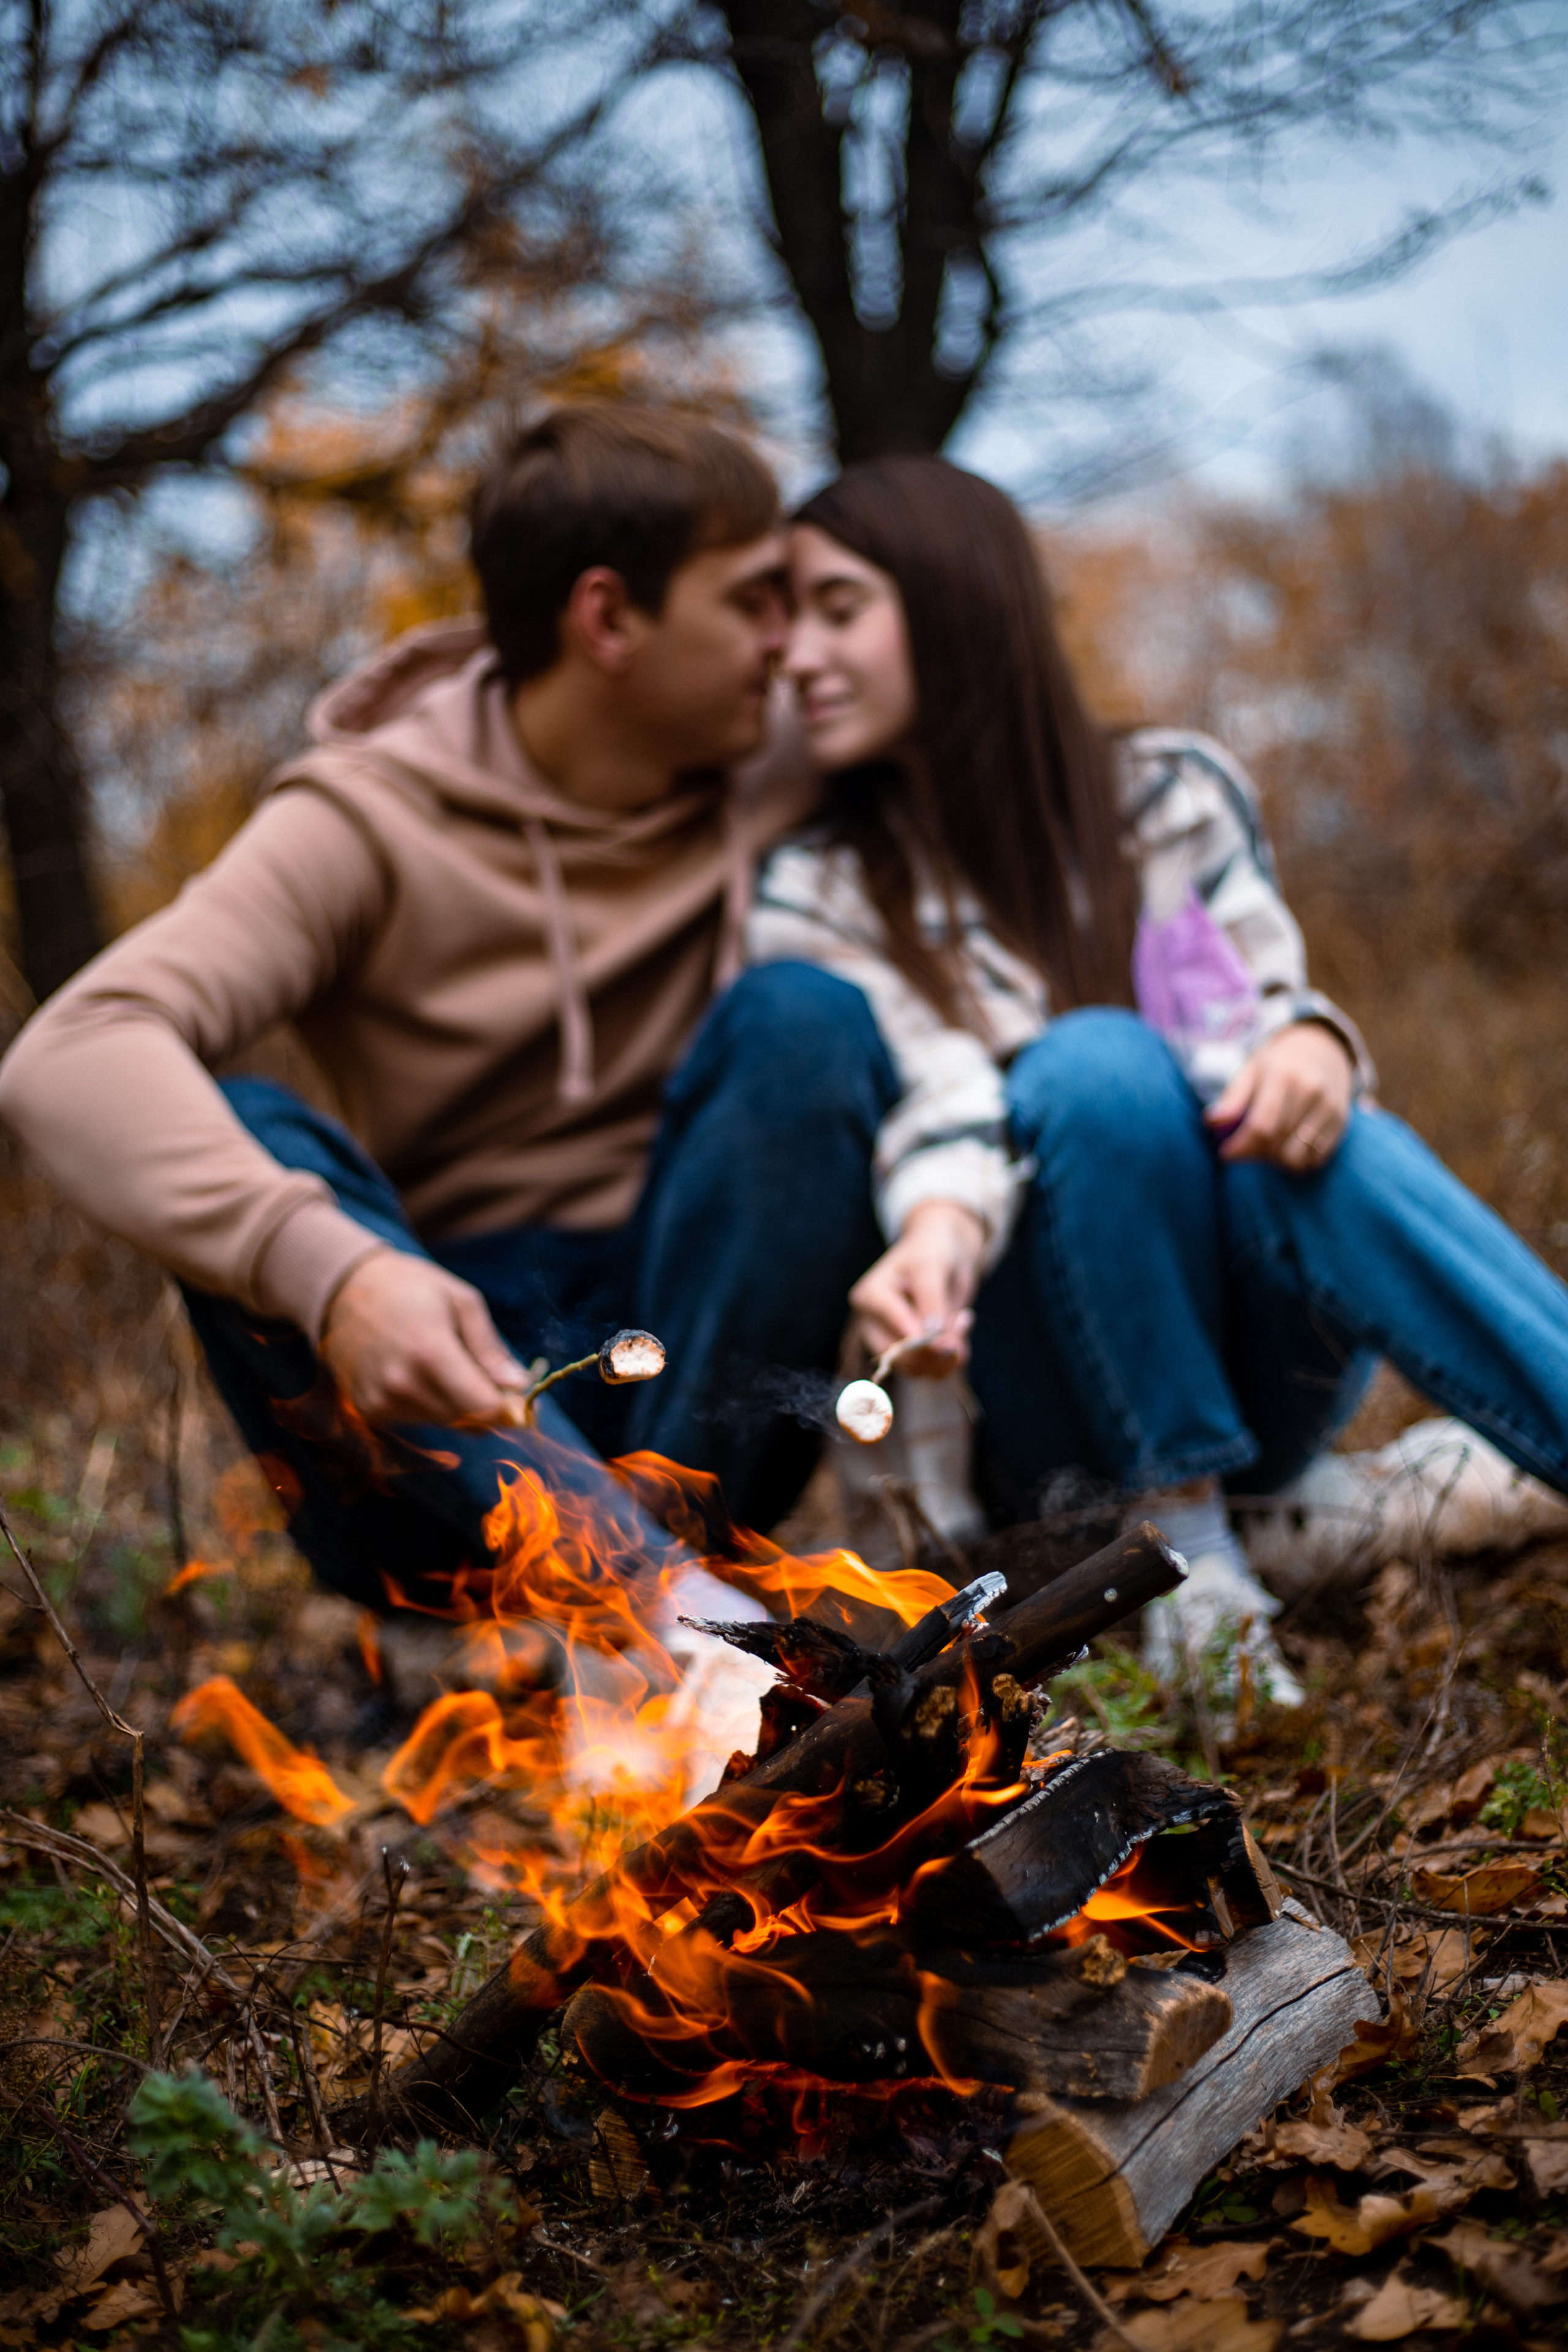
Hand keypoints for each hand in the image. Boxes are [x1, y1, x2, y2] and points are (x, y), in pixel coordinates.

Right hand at [320, 1250, 528, 1425]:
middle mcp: (401, 1384)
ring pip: (445, 1423)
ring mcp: (381, 1401)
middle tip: (497, 1381)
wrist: (345, 1290)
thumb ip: (489, 1350)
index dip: (510, 1410)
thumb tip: (519, 1386)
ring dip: (460, 1405)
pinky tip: (423, 1373)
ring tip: (452, 1366)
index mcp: (429, 1352)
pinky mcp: (368, 1410)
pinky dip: (432, 1404)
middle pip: (468, 1421)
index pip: (483, 1407)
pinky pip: (419, 1420)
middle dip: (490, 1407)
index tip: (524, 1402)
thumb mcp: (462, 1303)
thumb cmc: (412, 1288)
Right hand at [848, 1200, 986, 1373]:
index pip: (893, 1329)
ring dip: (947, 1355)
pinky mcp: (912, 1348)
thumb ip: (932, 1302)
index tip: (952, 1342)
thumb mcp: (932, 1267)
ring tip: (964, 1320)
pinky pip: (930, 1368)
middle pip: (899, 1357)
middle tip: (962, 1332)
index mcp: (871, 1297)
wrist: (944, 1248)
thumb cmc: (932, 1249)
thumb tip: (933, 1339)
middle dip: (935, 1353)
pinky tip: (961, 1328)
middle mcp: (875, 1322)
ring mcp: (893, 1337)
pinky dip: (951, 1357)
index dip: (923, 1340)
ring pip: (916, 1368)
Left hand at [1206, 1022, 1353, 1169]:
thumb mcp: (1251, 1070)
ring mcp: (1329, 1108)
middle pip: (1277, 1143)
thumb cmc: (1278, 1063)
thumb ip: (1233, 1098)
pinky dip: (1297, 1163)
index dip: (1240, 1146)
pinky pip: (1316, 1159)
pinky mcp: (1340, 1122)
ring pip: (1297, 1156)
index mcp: (1283, 1076)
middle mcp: (1311, 1091)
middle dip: (1253, 1154)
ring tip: (1263, 1149)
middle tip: (1242, 1149)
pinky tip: (1284, 1150)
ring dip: (1275, 1161)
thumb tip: (1211, 1123)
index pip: (1261, 1126)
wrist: (1323, 1048)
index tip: (1225, 1153)